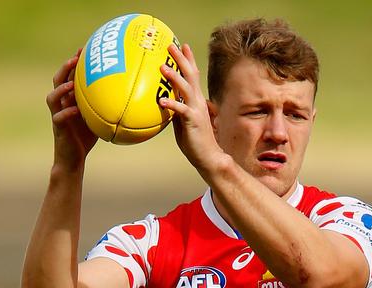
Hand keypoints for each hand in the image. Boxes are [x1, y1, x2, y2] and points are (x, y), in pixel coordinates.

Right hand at [46, 49, 96, 169]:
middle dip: (66, 68)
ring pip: (52, 98)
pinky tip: (74, 109)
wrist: (74, 159)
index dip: (75, 62)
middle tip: (76, 58)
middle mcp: (62, 104)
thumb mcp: (100, 118)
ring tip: (71, 83)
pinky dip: (66, 113)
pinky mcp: (58, 129)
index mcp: (70, 99)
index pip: (70, 76)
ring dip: (61, 89)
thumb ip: (108, 106)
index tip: (85, 48)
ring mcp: (58, 115)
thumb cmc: (88, 137)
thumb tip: (132, 96)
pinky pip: (59, 118)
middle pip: (58, 81)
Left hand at [158, 44, 226, 173]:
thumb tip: (165, 101)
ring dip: (175, 78)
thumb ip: (176, 110)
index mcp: (196, 101)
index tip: (182, 45)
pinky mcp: (193, 122)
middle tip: (171, 46)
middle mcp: (198, 102)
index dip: (187, 60)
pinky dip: (172, 105)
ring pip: (185, 90)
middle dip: (181, 60)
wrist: (209, 157)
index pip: (192, 76)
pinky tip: (162, 101)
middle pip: (190, 76)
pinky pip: (182, 111)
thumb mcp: (183, 122)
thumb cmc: (196, 141)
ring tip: (163, 67)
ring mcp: (196, 111)